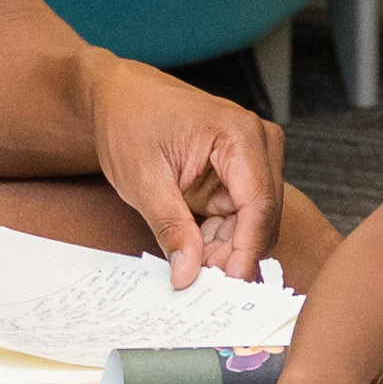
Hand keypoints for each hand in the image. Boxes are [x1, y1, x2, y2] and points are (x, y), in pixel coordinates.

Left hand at [87, 56, 285, 288]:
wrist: (119, 97)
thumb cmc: (128, 122)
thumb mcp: (142, 180)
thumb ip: (170, 228)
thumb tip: (188, 273)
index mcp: (238, 134)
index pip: (259, 204)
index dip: (246, 251)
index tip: (227, 286)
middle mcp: (258, 142)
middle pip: (262, 217)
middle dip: (233, 254)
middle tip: (198, 282)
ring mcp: (254, 157)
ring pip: (254, 223)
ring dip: (225, 248)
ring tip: (188, 261)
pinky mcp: (243, 172)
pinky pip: (241, 217)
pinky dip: (219, 237)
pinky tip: (193, 246)